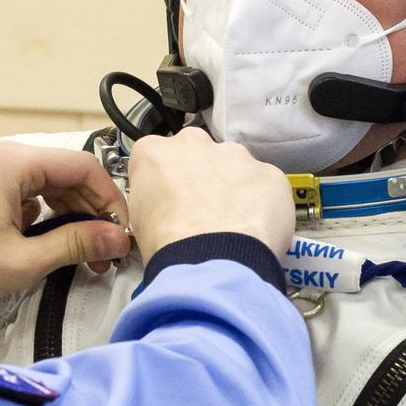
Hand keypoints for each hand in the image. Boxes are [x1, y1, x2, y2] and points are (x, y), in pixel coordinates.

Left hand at [0, 140, 130, 314]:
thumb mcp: (21, 262)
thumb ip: (75, 245)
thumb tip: (113, 238)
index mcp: (9, 162)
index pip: (82, 167)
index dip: (109, 201)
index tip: (119, 230)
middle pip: (62, 174)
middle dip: (87, 212)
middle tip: (102, 250)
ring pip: (41, 182)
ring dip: (63, 214)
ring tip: (75, 252)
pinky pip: (17, 190)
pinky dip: (36, 213)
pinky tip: (41, 244)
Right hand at [126, 127, 293, 263]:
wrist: (209, 261)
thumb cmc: (167, 246)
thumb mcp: (137, 222)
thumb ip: (152, 199)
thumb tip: (165, 208)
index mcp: (155, 152)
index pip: (156, 157)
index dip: (165, 183)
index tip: (170, 202)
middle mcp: (194, 144)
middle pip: (198, 153)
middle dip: (202, 176)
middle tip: (203, 213)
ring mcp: (235, 156)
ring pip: (235, 166)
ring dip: (234, 189)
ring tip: (232, 226)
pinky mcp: (268, 173)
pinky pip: (266, 186)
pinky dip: (262, 205)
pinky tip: (256, 230)